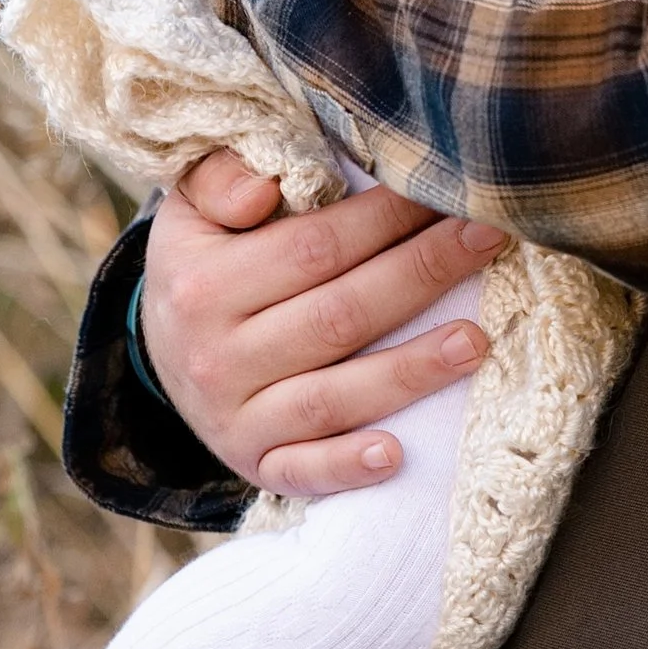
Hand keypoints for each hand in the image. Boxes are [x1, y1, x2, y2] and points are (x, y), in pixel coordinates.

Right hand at [140, 150, 508, 498]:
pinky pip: (302, 471)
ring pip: (332, 397)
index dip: (385, 219)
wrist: (160, 351)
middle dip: (421, 274)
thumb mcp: (190, 209)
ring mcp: (235, 418)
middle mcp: (216, 357)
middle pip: (339, 316)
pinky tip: (396, 455)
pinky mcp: (253, 463)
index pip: (314, 248)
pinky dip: (346, 466)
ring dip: (409, 371)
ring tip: (476, 340)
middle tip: (487, 240)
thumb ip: (221, 177)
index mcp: (205, 285)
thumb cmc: (204, 262)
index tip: (444, 191)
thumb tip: (262, 192)